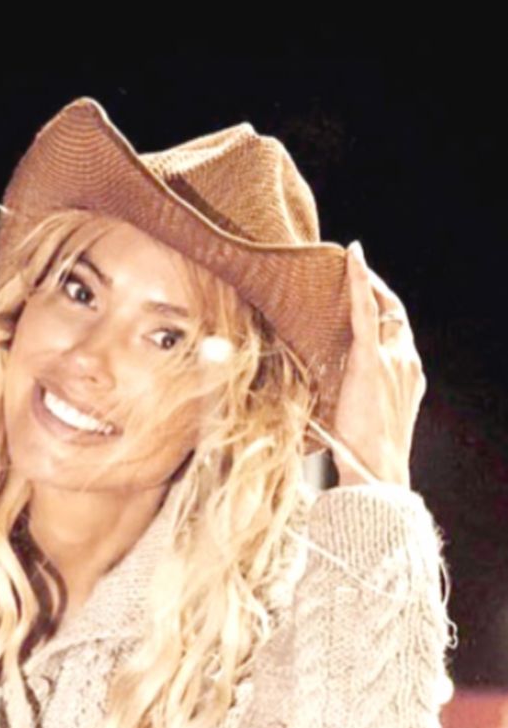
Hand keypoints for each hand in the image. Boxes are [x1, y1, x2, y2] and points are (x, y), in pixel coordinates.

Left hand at [331, 242, 425, 487]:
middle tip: (355, 269)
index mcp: (407, 375)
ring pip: (382, 308)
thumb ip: (351, 398)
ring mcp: (393, 359)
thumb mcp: (360, 418)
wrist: (376, 469)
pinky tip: (352, 259)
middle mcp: (406, 362)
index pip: (397, 333)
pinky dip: (359, 282)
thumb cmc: (360, 453)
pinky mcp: (371, 359)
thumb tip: (318, 393)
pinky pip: (366, 312)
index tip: (368, 295)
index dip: (384, 311)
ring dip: (366, 283)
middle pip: (394, 314)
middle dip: (378, 289)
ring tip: (348, 261)